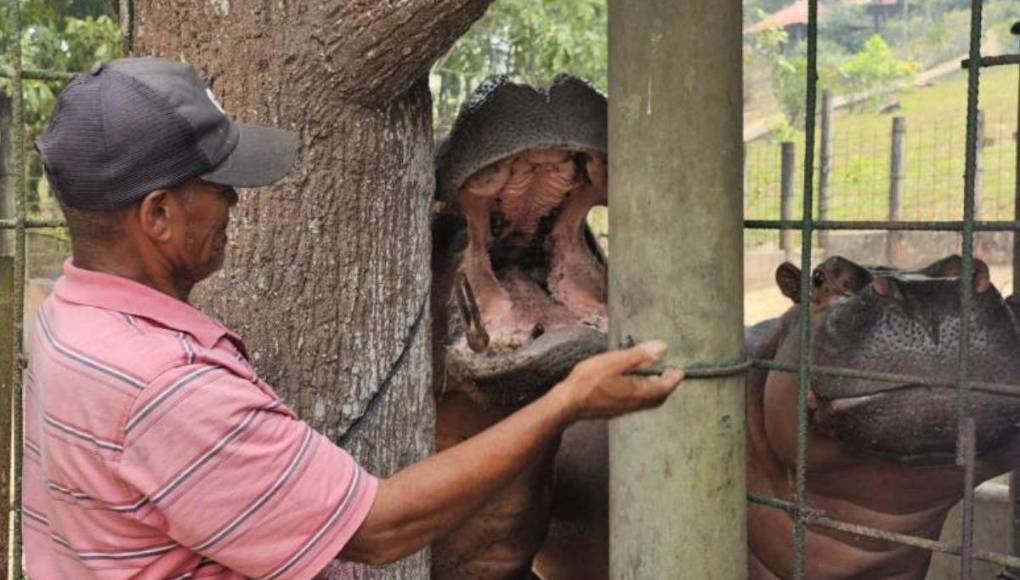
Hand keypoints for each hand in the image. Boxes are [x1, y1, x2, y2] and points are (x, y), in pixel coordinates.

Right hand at [554, 340, 683, 420]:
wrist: (568, 403)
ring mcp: (624, 409)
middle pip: (658, 397)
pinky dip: (641, 392)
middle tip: (669, 372)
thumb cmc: (590, 380)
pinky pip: (636, 402)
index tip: (680, 369)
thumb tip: (664, 348)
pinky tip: (632, 383)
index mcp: (640, 392)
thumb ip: (641, 355)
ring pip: (647, 400)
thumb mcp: (616, 361)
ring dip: (654, 389)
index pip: (666, 386)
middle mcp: (635, 404)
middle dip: (666, 385)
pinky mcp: (614, 410)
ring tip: (653, 375)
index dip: (674, 377)